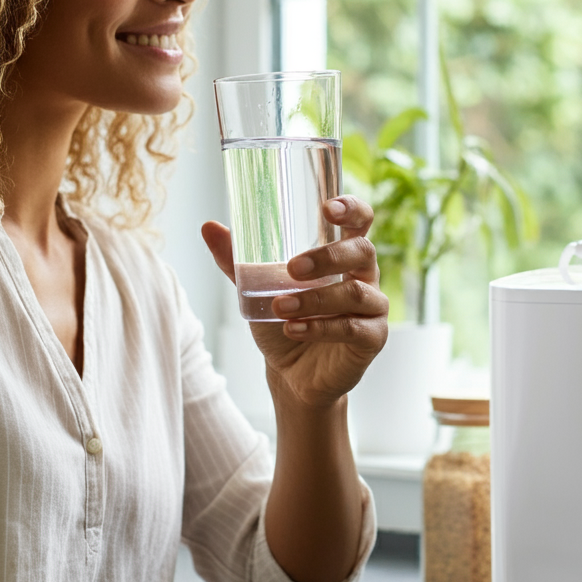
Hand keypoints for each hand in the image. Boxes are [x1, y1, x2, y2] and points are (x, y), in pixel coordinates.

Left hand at [201, 196, 388, 412]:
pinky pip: (354, 328)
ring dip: (315, 299)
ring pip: (356, 293)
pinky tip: (293, 329)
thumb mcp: (257, 288)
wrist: (291, 373)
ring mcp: (373, 308)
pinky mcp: (372, 338)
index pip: (361, 221)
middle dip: (328, 257)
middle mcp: (364, 276)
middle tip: (292, 269)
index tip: (328, 208)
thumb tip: (208, 226)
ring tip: (279, 307)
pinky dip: (320, 328)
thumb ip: (237, 260)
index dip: (352, 209)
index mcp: (343, 255)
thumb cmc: (283, 321)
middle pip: (363, 251)